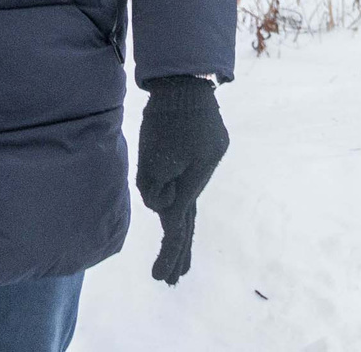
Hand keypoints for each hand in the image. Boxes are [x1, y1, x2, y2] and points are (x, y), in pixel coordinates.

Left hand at [136, 76, 228, 284]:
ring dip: (180, 220)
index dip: (169, 253)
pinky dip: (182, 193)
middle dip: (180, 249)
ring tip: (174, 248)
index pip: (178, 223)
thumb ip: (155, 190)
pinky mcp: (204, 146)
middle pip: (189, 216)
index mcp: (196, 179)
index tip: (160, 278)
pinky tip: (179, 197)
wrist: (186, 83)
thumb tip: (164, 201)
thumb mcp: (152, 162)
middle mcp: (206, 171)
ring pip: (189, 195)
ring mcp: (208, 157)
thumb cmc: (166, 122)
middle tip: (174, 278)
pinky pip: (189, 177)